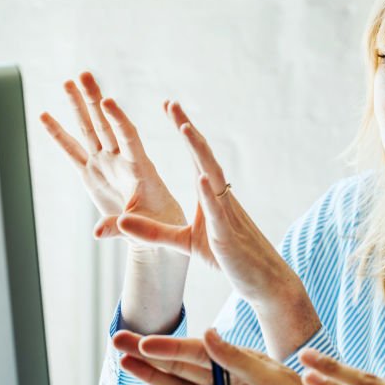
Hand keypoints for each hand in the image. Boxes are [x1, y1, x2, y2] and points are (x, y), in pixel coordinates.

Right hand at [39, 72, 185, 245]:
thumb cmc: (159, 225)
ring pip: (89, 130)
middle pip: (105, 125)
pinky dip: (58, 135)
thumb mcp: (146, 228)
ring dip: (78, 107)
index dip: (118, 120)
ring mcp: (104, 164)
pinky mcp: (91, 174)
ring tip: (68, 82)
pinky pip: (71, 151)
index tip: (108, 101)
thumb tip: (96, 234)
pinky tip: (44, 115)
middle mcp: (120, 160)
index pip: (129, 138)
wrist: (155, 230)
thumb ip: (121, 227)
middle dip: (94, 100)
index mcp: (140, 168)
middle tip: (84, 75)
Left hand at [114, 101, 302, 308]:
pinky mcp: (227, 235)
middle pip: (203, 156)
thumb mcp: (184, 243)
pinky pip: (218, 210)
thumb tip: (122, 221)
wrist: (263, 280)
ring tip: (184, 128)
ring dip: (199, 151)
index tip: (170, 107)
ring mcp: (226, 213)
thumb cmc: (228, 258)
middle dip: (187, 129)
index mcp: (211, 196)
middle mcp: (220, 197)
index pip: (196, 156)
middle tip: (171, 103)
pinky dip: (209, 192)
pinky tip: (201, 176)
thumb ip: (154, 232)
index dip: (184, 131)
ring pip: (212, 175)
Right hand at [114, 328, 351, 384]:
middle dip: (150, 354)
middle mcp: (229, 384)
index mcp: (243, 364)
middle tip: (118, 340)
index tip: (145, 341)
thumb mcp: (272, 382)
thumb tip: (207, 333)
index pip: (200, 351)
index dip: (171, 347)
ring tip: (124, 365)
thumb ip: (237, 360)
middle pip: (183, 366)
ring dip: (152, 378)